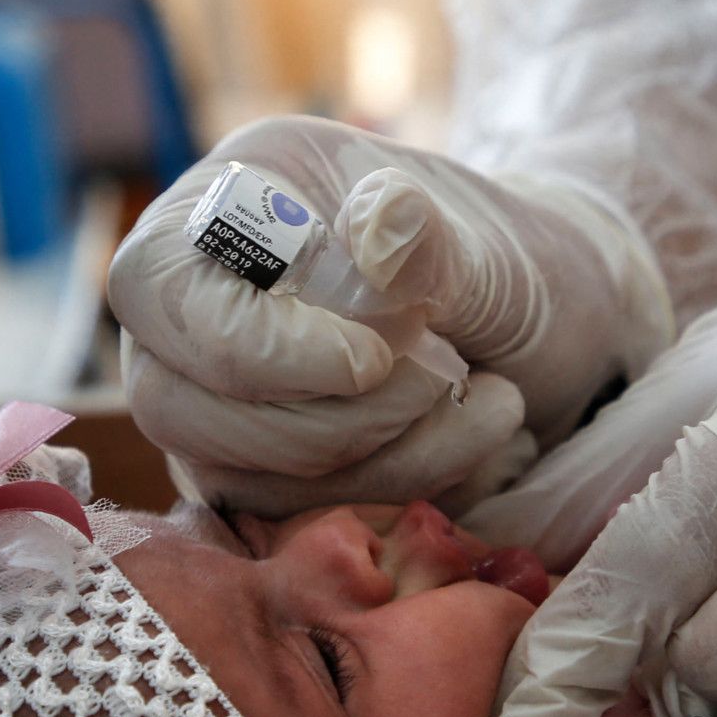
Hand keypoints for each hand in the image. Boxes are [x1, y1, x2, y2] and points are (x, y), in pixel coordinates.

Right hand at [109, 116, 669, 516]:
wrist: (557, 332)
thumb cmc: (515, 266)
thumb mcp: (494, 245)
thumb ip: (432, 242)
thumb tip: (379, 222)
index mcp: (233, 201)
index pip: (159, 287)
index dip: (256, 345)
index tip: (374, 361)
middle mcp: (196, 302)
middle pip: (176, 401)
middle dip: (331, 420)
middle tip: (447, 380)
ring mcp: (214, 393)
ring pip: (235, 472)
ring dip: (382, 458)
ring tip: (488, 400)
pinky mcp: (254, 469)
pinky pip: (289, 515)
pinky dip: (396, 491)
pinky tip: (472, 438)